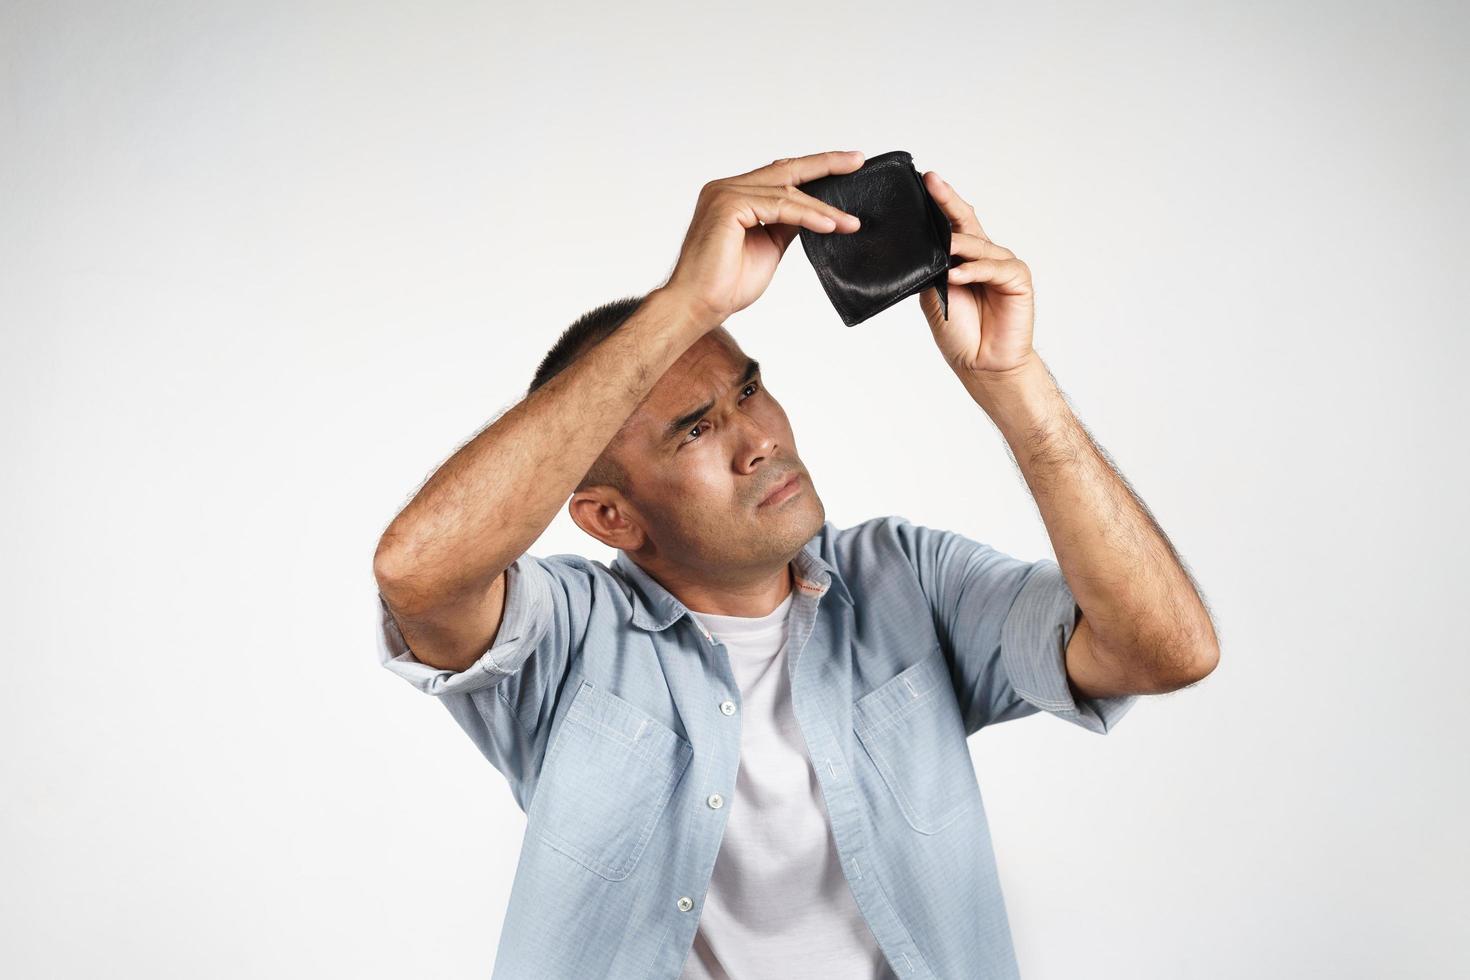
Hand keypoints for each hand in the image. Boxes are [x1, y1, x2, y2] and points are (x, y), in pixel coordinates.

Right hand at [663, 151, 864, 326]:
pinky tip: (830, 225)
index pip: (779, 174)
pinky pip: (779, 206)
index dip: (814, 169)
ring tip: (850, 222)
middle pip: (785, 169)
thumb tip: (816, 212)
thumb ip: (787, 224)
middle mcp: (726, 188)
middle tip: (857, 161)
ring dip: (823, 208)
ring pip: (787, 192)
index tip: (847, 165)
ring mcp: (725, 193)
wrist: (700, 306)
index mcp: (733, 195)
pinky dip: (808, 216)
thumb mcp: (769, 246)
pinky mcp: (728, 205)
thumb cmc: (726, 284)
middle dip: (825, 165)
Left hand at [915, 172, 1036, 379]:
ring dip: (958, 246)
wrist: (981, 364)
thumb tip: (918, 244)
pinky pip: (994, 268)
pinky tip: (957, 275)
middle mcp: (984, 257)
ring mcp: (1002, 266)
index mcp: (964, 259)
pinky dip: (975, 271)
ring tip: (942, 248)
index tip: (924, 180)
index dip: (940, 203)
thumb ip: (931, 268)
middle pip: (967, 223)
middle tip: (932, 183)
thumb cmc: (959, 332)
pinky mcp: (1018, 279)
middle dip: (949, 202)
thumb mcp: (934, 295)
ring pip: (979, 246)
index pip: (952, 225)